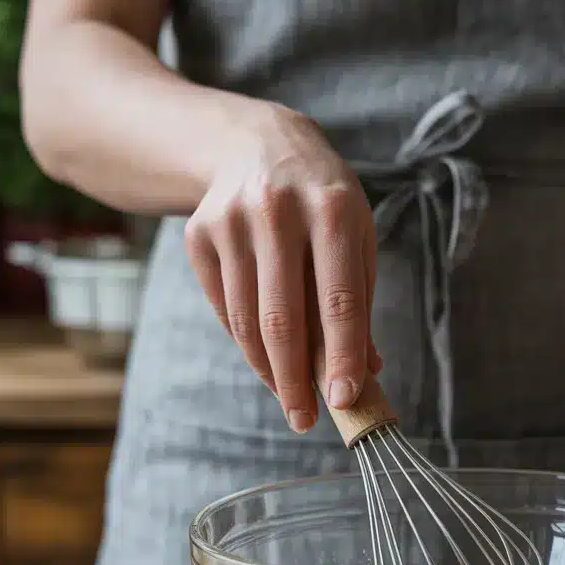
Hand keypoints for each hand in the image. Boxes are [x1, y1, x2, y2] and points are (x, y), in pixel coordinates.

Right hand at [184, 106, 379, 432]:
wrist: (255, 144)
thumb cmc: (322, 202)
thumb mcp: (356, 237)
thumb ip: (359, 303)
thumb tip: (364, 373)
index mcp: (333, 209)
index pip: (339, 300)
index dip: (342, 356)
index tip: (345, 400)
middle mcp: (278, 211)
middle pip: (283, 319)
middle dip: (296, 380)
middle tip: (305, 420)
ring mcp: (231, 221)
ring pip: (248, 321)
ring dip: (269, 370)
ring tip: (289, 397)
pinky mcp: (199, 234)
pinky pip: (224, 308)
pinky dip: (246, 342)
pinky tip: (264, 357)